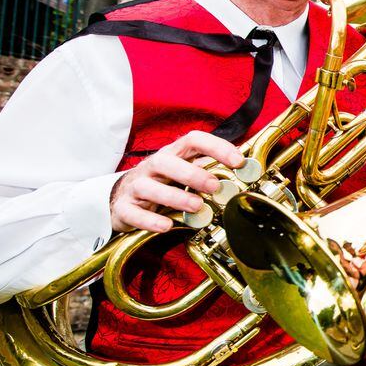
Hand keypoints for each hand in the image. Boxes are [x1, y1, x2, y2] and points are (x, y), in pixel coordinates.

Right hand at [109, 130, 243, 232]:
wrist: (122, 199)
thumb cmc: (162, 184)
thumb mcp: (184, 173)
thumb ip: (209, 170)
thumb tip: (243, 170)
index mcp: (172, 154)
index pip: (193, 140)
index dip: (216, 146)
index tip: (238, 161)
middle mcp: (152, 167)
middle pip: (166, 161)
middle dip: (192, 173)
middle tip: (215, 187)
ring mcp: (135, 187)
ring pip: (148, 187)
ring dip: (175, 196)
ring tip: (196, 206)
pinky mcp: (123, 208)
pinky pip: (133, 212)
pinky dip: (149, 220)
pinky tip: (166, 225)